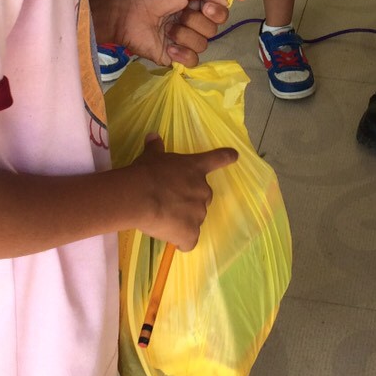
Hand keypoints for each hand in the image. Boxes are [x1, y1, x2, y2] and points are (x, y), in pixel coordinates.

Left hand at [89, 0, 229, 66]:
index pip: (220, 14)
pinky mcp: (174, 57)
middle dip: (195, 22)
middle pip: (213, 30)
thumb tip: (226, 1)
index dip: (216, 13)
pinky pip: (192, 61)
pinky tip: (169, 47)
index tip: (205, 8)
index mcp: (195, 6)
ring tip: (167, 30)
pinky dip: (183, 54)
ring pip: (203, 45)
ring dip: (184, 36)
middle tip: (177, 16)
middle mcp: (192, 23)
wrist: (128, 13)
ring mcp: (183, 41)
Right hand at [131, 134, 238, 250]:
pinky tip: (169, 237)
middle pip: (204, 197)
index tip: (235, 155)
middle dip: (191, 200)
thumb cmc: (147, 172)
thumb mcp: (151, 156)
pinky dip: (182, 241)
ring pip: (195, 219)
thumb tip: (153, 135)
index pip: (217, 159)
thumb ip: (155, 147)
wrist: (141, 196)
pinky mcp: (191, 233)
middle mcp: (203, 190)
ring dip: (184, 220)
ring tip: (163, 218)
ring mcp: (199, 213)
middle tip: (170, 201)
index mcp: (195, 169)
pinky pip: (189, 241)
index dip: (226, 157)